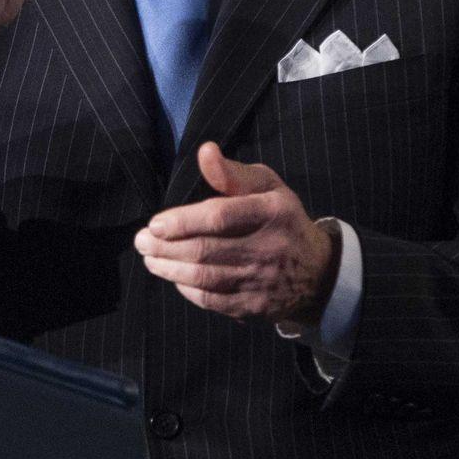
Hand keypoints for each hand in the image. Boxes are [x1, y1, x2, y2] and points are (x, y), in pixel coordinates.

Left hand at [134, 143, 340, 325]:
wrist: (318, 272)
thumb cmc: (282, 219)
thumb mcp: (267, 187)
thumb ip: (233, 173)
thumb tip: (205, 152)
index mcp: (272, 212)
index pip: (220, 217)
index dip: (182, 221)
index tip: (155, 224)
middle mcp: (268, 248)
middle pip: (205, 250)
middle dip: (165, 247)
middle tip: (141, 242)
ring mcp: (262, 281)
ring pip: (205, 278)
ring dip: (170, 268)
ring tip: (150, 259)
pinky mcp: (254, 307)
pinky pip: (212, 300)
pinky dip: (187, 289)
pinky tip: (175, 277)